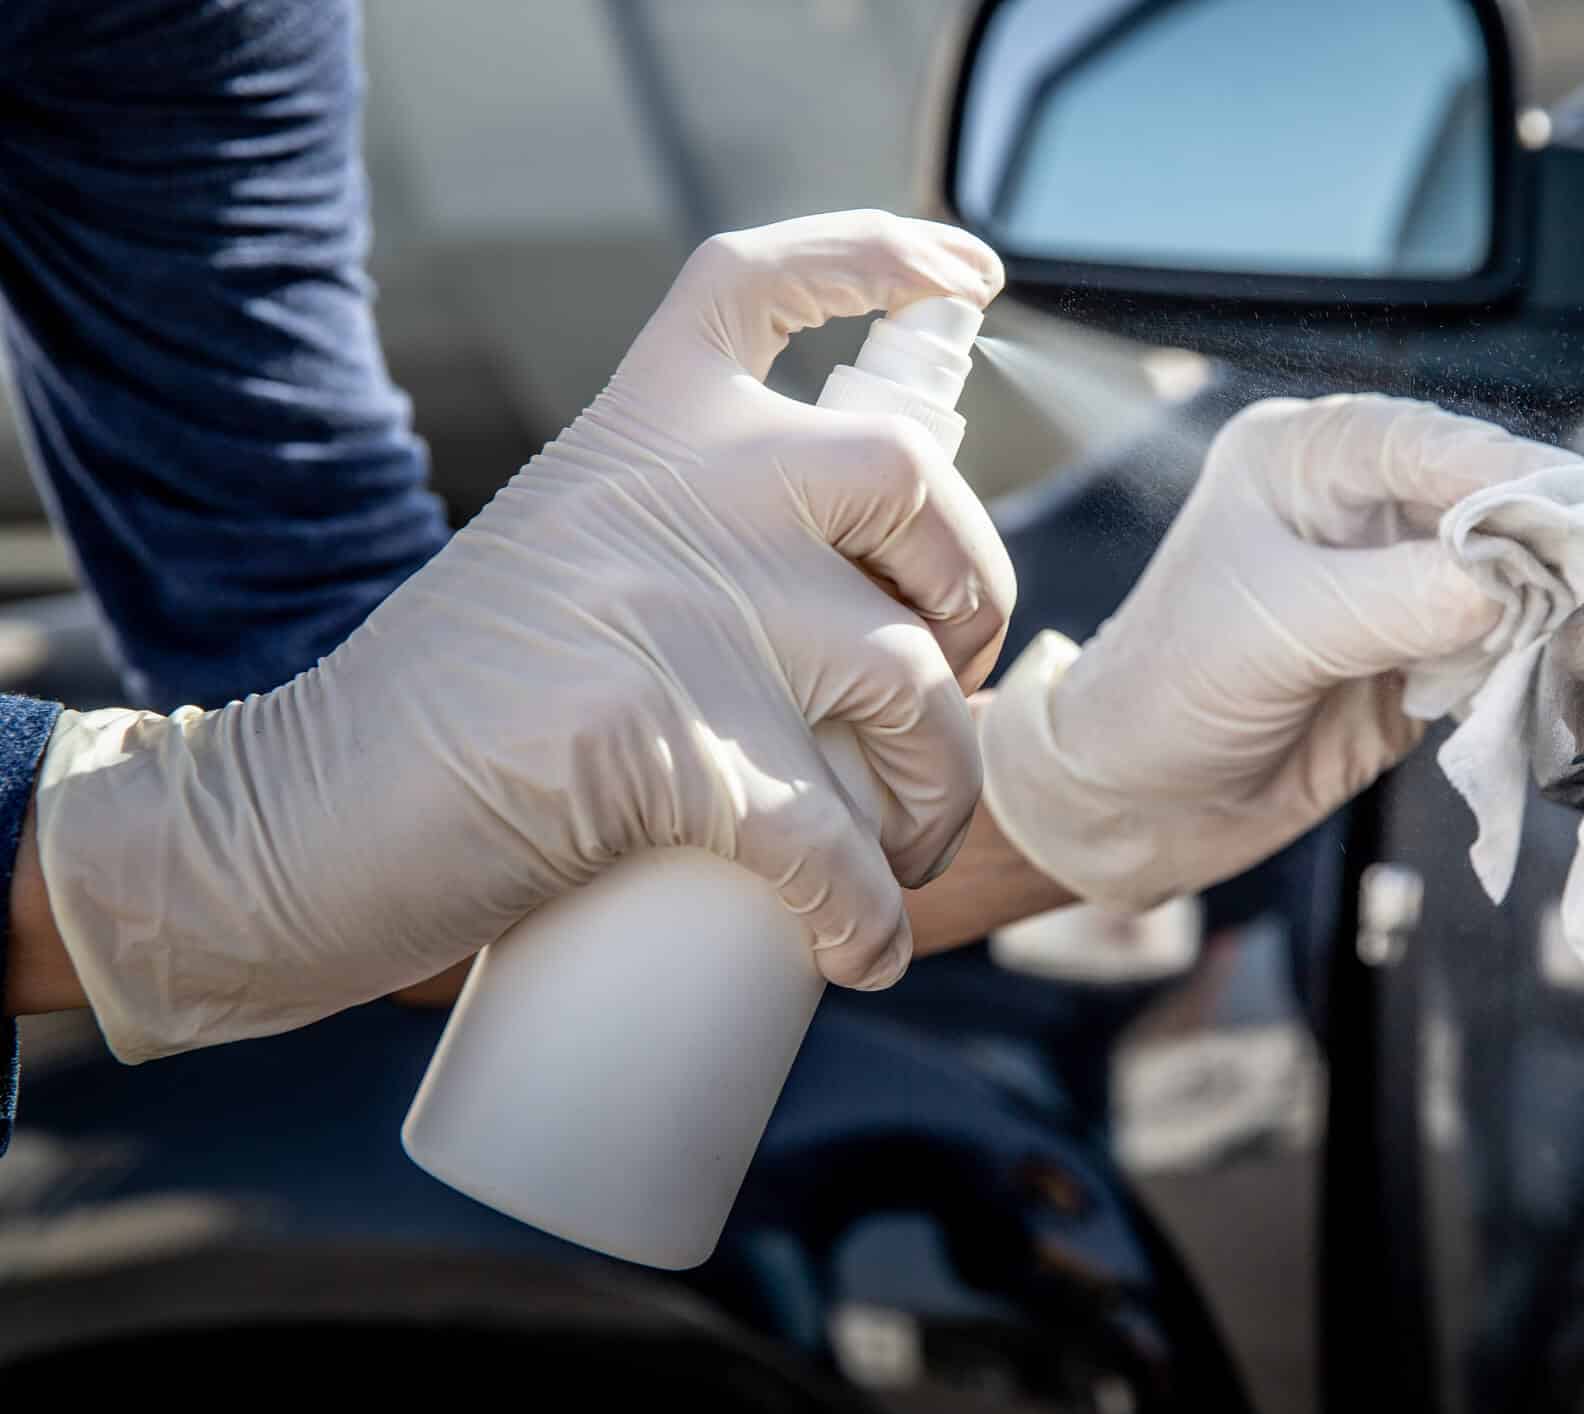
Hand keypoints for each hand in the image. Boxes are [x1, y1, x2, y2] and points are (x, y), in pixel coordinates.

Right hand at [32, 210, 1011, 1060]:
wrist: (288, 823)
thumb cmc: (444, 720)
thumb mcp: (571, 560)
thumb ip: (688, 543)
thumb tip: (867, 623)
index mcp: (639, 426)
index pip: (763, 279)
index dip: (879, 257)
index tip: (965, 274)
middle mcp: (673, 482)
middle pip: (912, 479)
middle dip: (978, 591)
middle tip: (956, 683)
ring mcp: (676, 601)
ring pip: (906, 679)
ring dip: (937, 792)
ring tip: (901, 858)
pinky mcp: (666, 739)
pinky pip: (834, 835)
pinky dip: (866, 911)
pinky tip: (860, 950)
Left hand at [980, 394, 1578, 911]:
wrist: (1132, 807)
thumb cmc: (1159, 696)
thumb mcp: (1272, 635)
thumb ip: (1394, 602)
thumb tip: (1507, 583)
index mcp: (1302, 460)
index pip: (1430, 442)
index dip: (1515, 470)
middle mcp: (1355, 508)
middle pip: (1488, 499)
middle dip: (1551, 537)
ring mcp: (1393, 583)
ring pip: (1508, 573)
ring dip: (1551, 602)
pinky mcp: (1420, 658)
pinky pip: (1501, 647)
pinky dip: (1530, 660)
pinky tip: (1557, 670)